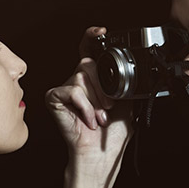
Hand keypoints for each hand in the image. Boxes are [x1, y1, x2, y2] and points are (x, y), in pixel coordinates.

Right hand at [45, 27, 133, 169]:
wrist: (100, 154)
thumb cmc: (111, 134)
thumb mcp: (126, 102)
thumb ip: (125, 82)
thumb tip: (134, 68)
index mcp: (94, 79)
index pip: (88, 49)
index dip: (92, 37)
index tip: (103, 32)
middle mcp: (78, 80)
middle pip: (88, 64)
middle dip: (103, 87)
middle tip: (108, 107)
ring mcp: (65, 89)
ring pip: (81, 77)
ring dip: (95, 100)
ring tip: (99, 116)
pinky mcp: (54, 98)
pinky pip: (72, 91)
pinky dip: (85, 106)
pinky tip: (88, 119)